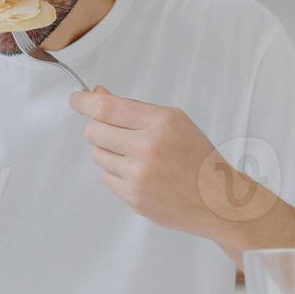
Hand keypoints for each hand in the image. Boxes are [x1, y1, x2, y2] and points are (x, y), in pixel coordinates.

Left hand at [69, 86, 276, 238]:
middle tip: (115, 133)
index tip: (76, 100)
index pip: (106, 107)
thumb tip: (96, 93)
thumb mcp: (172, 121)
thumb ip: (132, 108)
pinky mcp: (134, 197)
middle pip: (94, 131)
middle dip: (99, 129)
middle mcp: (148, 147)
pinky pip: (106, 178)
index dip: (84, 102)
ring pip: (98, 155)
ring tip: (136, 157)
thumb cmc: (196, 157)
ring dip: (109, 153)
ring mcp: (139, 175)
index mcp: (160, 122)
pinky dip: (117, 174)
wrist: (218, 200)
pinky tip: (140, 175)